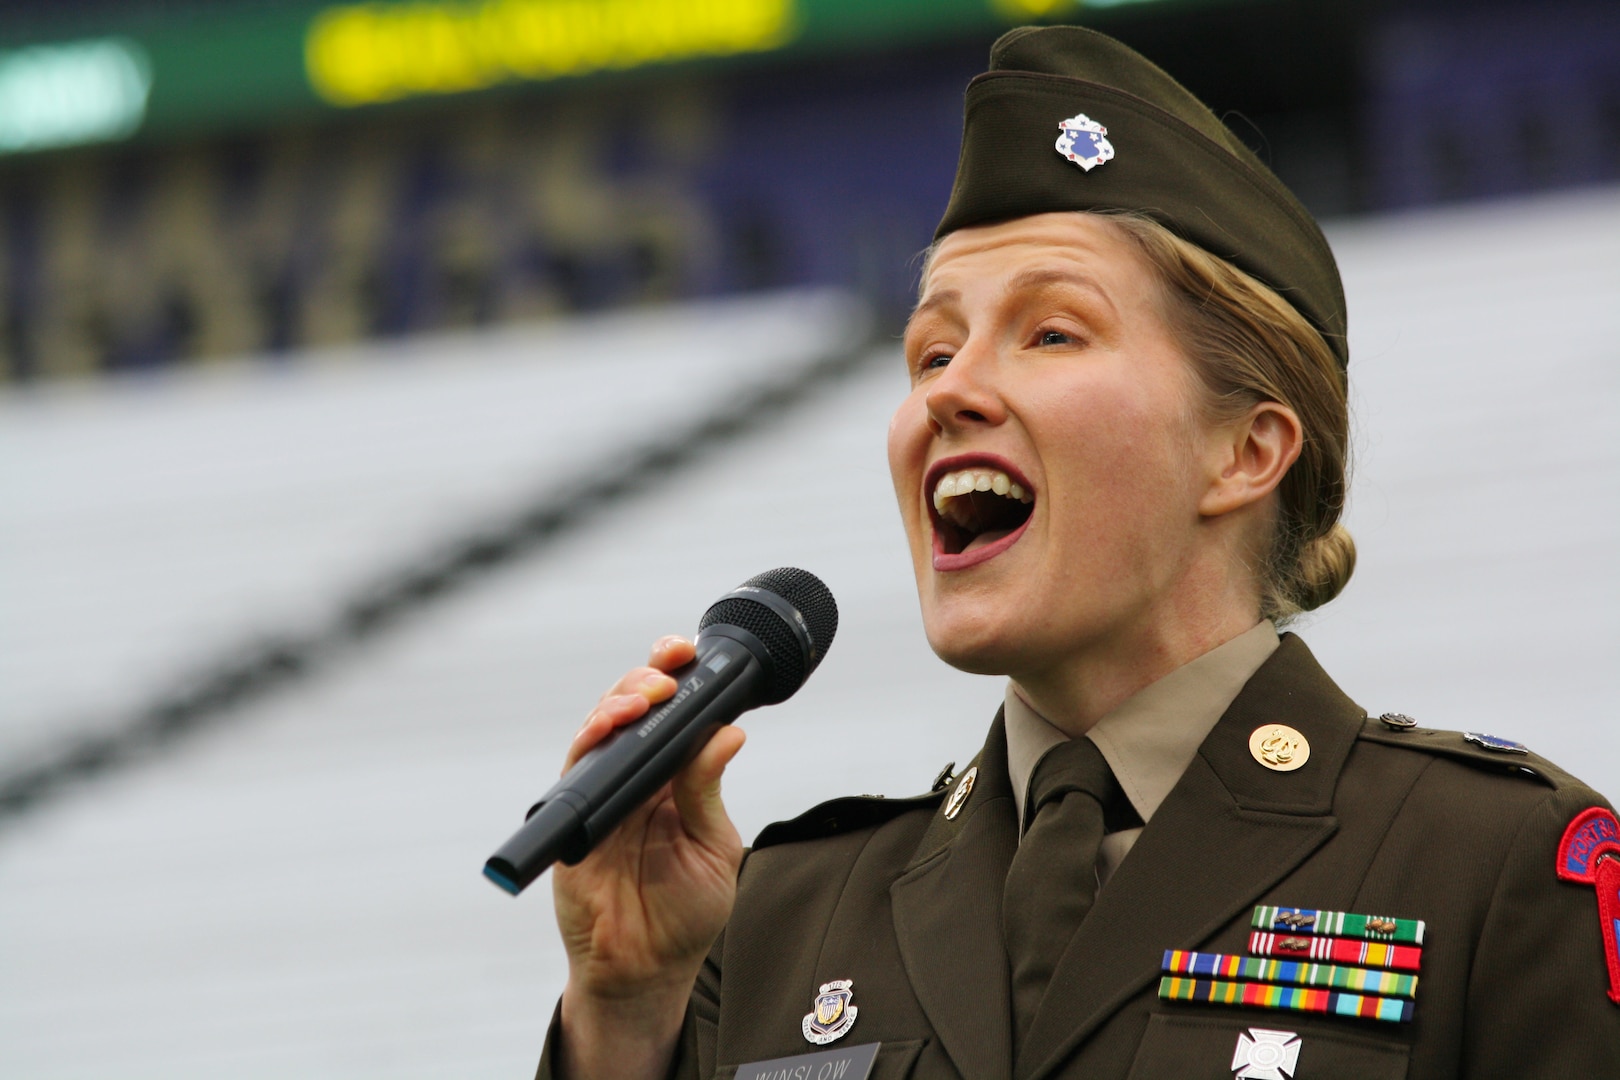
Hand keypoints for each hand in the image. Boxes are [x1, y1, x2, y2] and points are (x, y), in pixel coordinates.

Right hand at [552, 635, 745, 1077]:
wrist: (647, 971)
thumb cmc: (685, 912)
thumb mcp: (714, 847)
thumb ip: (709, 791)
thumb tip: (729, 733)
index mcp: (672, 777)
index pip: (671, 713)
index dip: (675, 675)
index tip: (689, 650)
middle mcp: (635, 777)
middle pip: (631, 708)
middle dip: (647, 676)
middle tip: (670, 667)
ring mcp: (602, 795)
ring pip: (601, 729)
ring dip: (619, 702)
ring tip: (646, 695)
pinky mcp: (575, 819)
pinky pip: (577, 770)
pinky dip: (590, 742)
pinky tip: (608, 726)